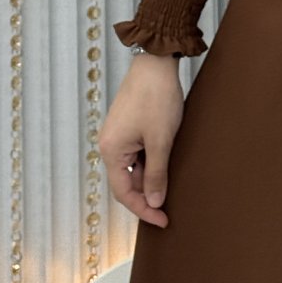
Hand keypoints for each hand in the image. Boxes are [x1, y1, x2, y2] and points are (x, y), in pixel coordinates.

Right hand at [98, 53, 183, 227]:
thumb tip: (153, 202)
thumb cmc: (158, 98)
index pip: (124, 193)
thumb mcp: (161, 141)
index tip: (162, 220)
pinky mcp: (128, 123)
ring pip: (134, 165)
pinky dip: (151, 158)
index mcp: (112, 151)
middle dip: (148, 193)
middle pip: (127, 180)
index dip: (144, 209)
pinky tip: (168, 157)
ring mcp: (118, 133)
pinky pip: (138, 150)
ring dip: (151, 174)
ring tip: (172, 177)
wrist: (157, 62)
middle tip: (170, 206)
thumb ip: (156, 174)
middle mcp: (109, 144)